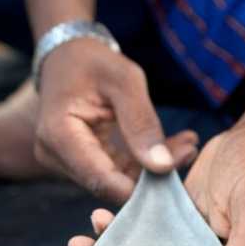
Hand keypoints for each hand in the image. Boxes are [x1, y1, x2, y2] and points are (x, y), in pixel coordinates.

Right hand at [34, 39, 196, 202]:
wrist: (68, 60)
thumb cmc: (93, 63)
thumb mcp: (123, 81)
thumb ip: (141, 122)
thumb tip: (162, 166)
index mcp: (58, 135)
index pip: (101, 180)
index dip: (140, 185)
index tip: (177, 165)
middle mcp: (56, 157)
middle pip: (111, 184)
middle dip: (152, 174)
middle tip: (188, 150)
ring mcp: (68, 163)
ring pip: (118, 180)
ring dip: (153, 167)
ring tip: (185, 145)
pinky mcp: (84, 164)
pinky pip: (117, 172)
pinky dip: (144, 161)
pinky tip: (171, 146)